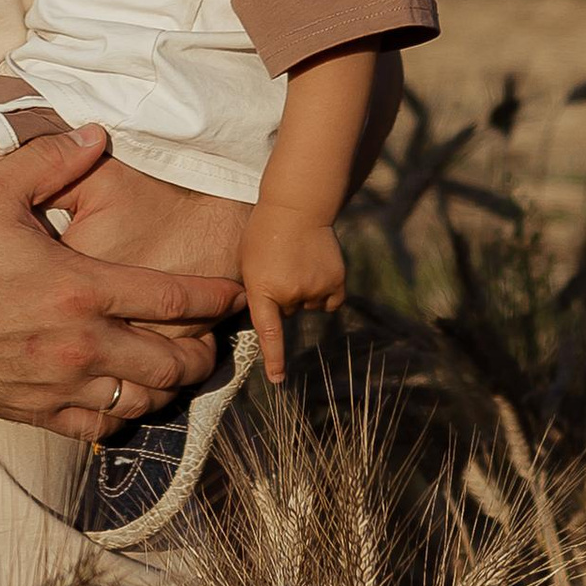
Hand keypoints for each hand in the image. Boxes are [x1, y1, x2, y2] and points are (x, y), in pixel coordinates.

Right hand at [0, 129, 239, 436]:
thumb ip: (50, 159)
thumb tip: (96, 133)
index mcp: (79, 287)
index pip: (173, 298)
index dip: (215, 297)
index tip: (236, 293)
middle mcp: (80, 344)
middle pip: (173, 361)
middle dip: (204, 351)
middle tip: (211, 337)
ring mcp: (61, 385)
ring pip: (145, 401)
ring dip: (170, 386)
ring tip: (175, 366)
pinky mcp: (38, 412)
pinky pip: (103, 428)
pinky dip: (125, 415)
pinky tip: (125, 394)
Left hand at [236, 201, 345, 382]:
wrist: (298, 206)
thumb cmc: (264, 230)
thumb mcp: (249, 261)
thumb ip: (257, 290)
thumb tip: (269, 314)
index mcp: (263, 289)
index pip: (268, 332)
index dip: (274, 358)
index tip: (278, 380)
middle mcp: (290, 295)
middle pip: (287, 311)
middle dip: (283, 295)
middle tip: (280, 264)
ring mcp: (315, 289)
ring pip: (309, 305)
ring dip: (304, 290)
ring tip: (298, 260)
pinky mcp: (336, 283)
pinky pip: (330, 301)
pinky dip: (325, 291)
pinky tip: (318, 269)